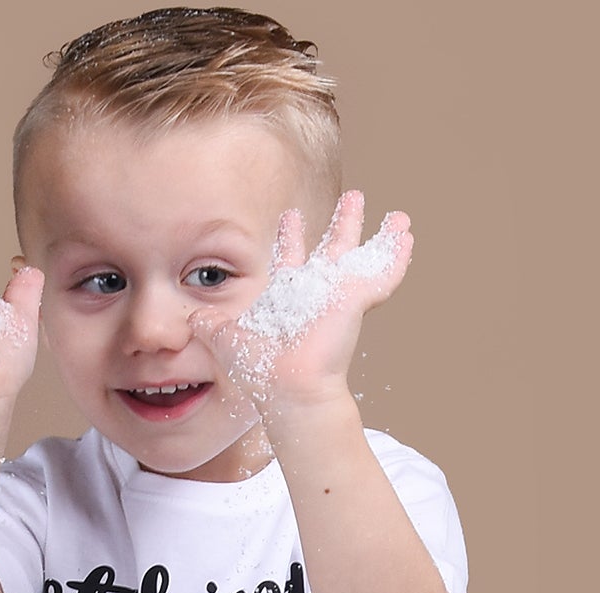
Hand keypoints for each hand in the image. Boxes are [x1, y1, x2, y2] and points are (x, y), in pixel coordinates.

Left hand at [188, 191, 411, 427]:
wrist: (291, 387)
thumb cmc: (262, 369)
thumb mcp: (225, 339)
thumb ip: (210, 325)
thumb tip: (192, 322)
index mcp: (288, 297)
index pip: (291, 259)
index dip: (291, 237)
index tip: (292, 215)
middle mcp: (316, 294)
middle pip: (333, 249)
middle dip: (343, 224)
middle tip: (352, 198)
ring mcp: (340, 296)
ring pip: (364, 258)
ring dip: (380, 237)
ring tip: (398, 217)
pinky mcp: (357, 299)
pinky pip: (382, 274)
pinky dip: (396, 256)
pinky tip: (407, 237)